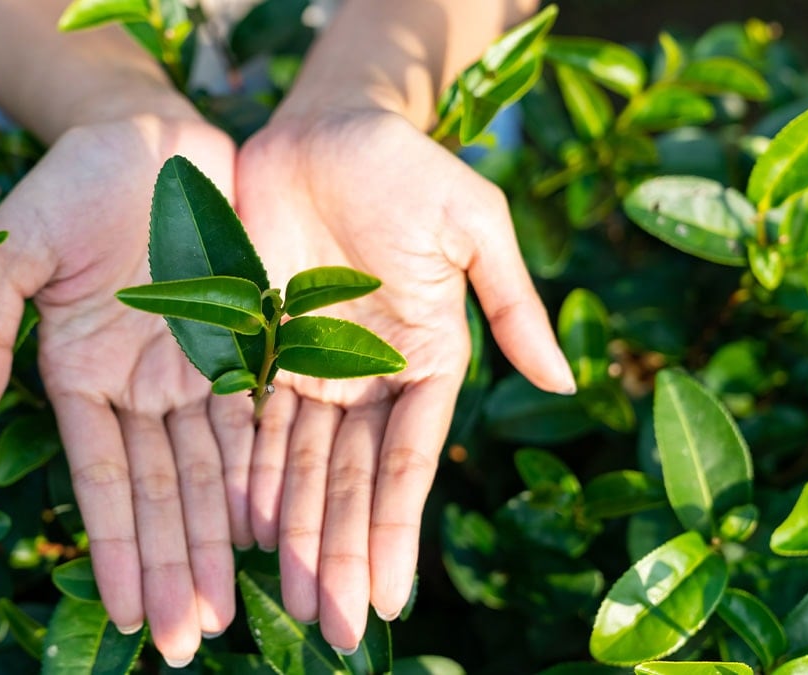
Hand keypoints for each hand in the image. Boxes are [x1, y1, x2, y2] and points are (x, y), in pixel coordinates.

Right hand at [0, 113, 249, 665]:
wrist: (146, 136)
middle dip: (172, 566)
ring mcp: (191, 371)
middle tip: (189, 642)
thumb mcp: (12, 252)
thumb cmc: (68, 187)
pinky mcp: (243, 344)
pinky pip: (255, 420)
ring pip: (209, 473)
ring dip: (216, 541)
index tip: (129, 614)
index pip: (100, 480)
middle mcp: (137, 388)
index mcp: (78, 376)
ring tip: (228, 611)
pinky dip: (260, 475)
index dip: (115, 548)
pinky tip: (268, 532)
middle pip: (161, 494)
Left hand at [235, 108, 575, 649]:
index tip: (392, 596)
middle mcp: (364, 378)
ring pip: (298, 468)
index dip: (398, 527)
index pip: (408, 460)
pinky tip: (242, 532)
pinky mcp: (252, 349)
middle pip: (351, 482)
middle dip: (343, 554)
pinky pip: (247, 423)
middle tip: (336, 628)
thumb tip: (565, 379)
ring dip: (295, 534)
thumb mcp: (472, 224)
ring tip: (291, 603)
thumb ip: (511, 303)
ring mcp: (306, 369)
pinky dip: (245, 477)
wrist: (321, 128)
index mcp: (422, 360)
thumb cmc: (406, 168)